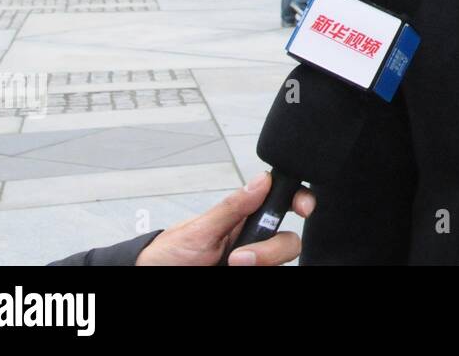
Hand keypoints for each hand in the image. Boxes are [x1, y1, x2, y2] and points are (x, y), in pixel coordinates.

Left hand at [135, 172, 314, 266]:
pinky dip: (262, 269)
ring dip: (264, 263)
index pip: (281, 203)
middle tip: (240, 257)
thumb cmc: (170, 255)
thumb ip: (232, 206)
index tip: (302, 208)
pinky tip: (241, 271)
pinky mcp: (253, 273)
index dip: (299, 200)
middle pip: (288, 239)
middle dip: (272, 249)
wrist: (155, 278)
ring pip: (282, 262)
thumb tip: (261, 180)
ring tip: (232, 266)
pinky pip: (272, 272)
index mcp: (244, 218)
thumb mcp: (199, 229)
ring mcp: (254, 262)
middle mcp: (253, 241)